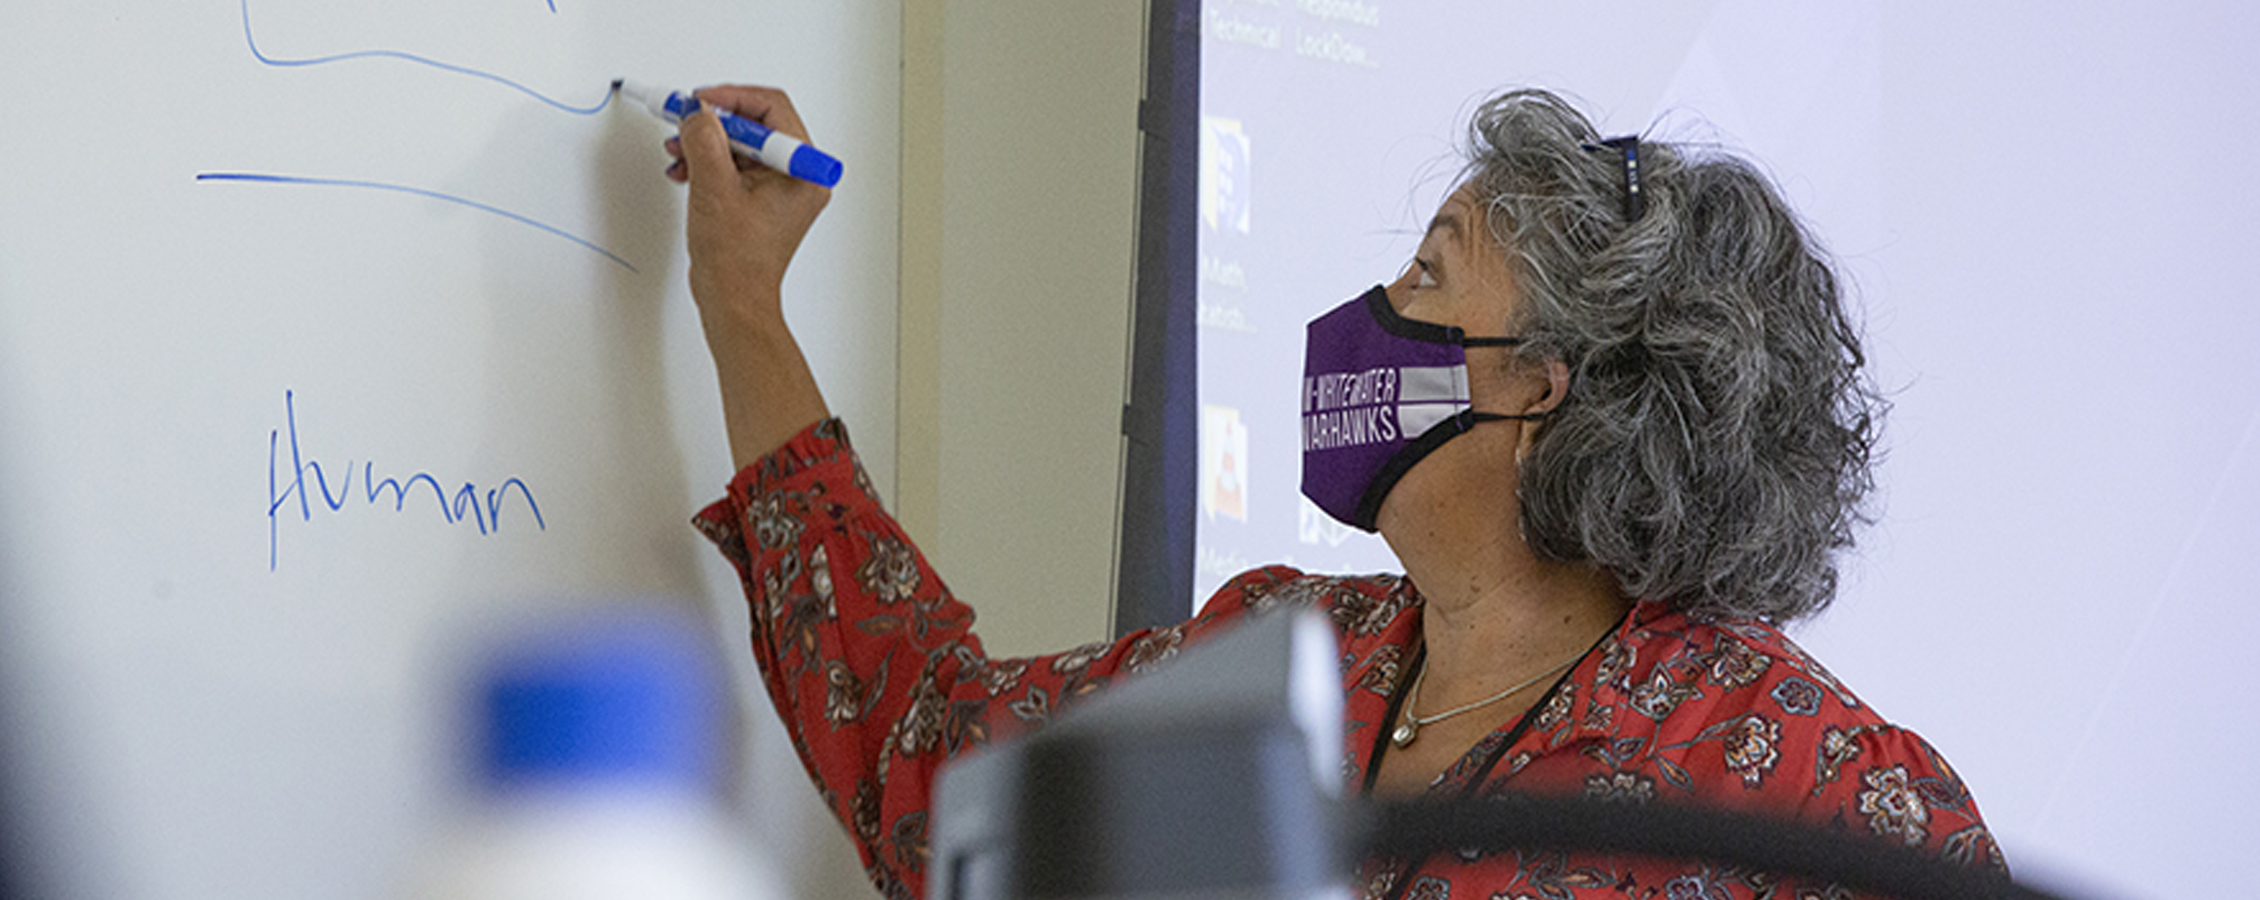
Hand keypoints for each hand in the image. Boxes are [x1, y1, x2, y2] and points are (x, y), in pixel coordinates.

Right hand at [661, 85, 832, 469]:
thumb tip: (697, 111)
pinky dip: (709, 163)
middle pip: (754, 125)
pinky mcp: (763, 200)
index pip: (771, 109)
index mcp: (804, 171)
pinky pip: (736, 166)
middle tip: (681, 122)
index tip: (699, 102)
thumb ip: (705, 140)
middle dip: (712, 123)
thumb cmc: (737, 262)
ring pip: (741, 145)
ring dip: (705, 144)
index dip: (731, 98)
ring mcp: (782, 189)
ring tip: (677, 153)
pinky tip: (684, 171)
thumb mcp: (714, 188)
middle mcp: (799, 177)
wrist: (734, 303)